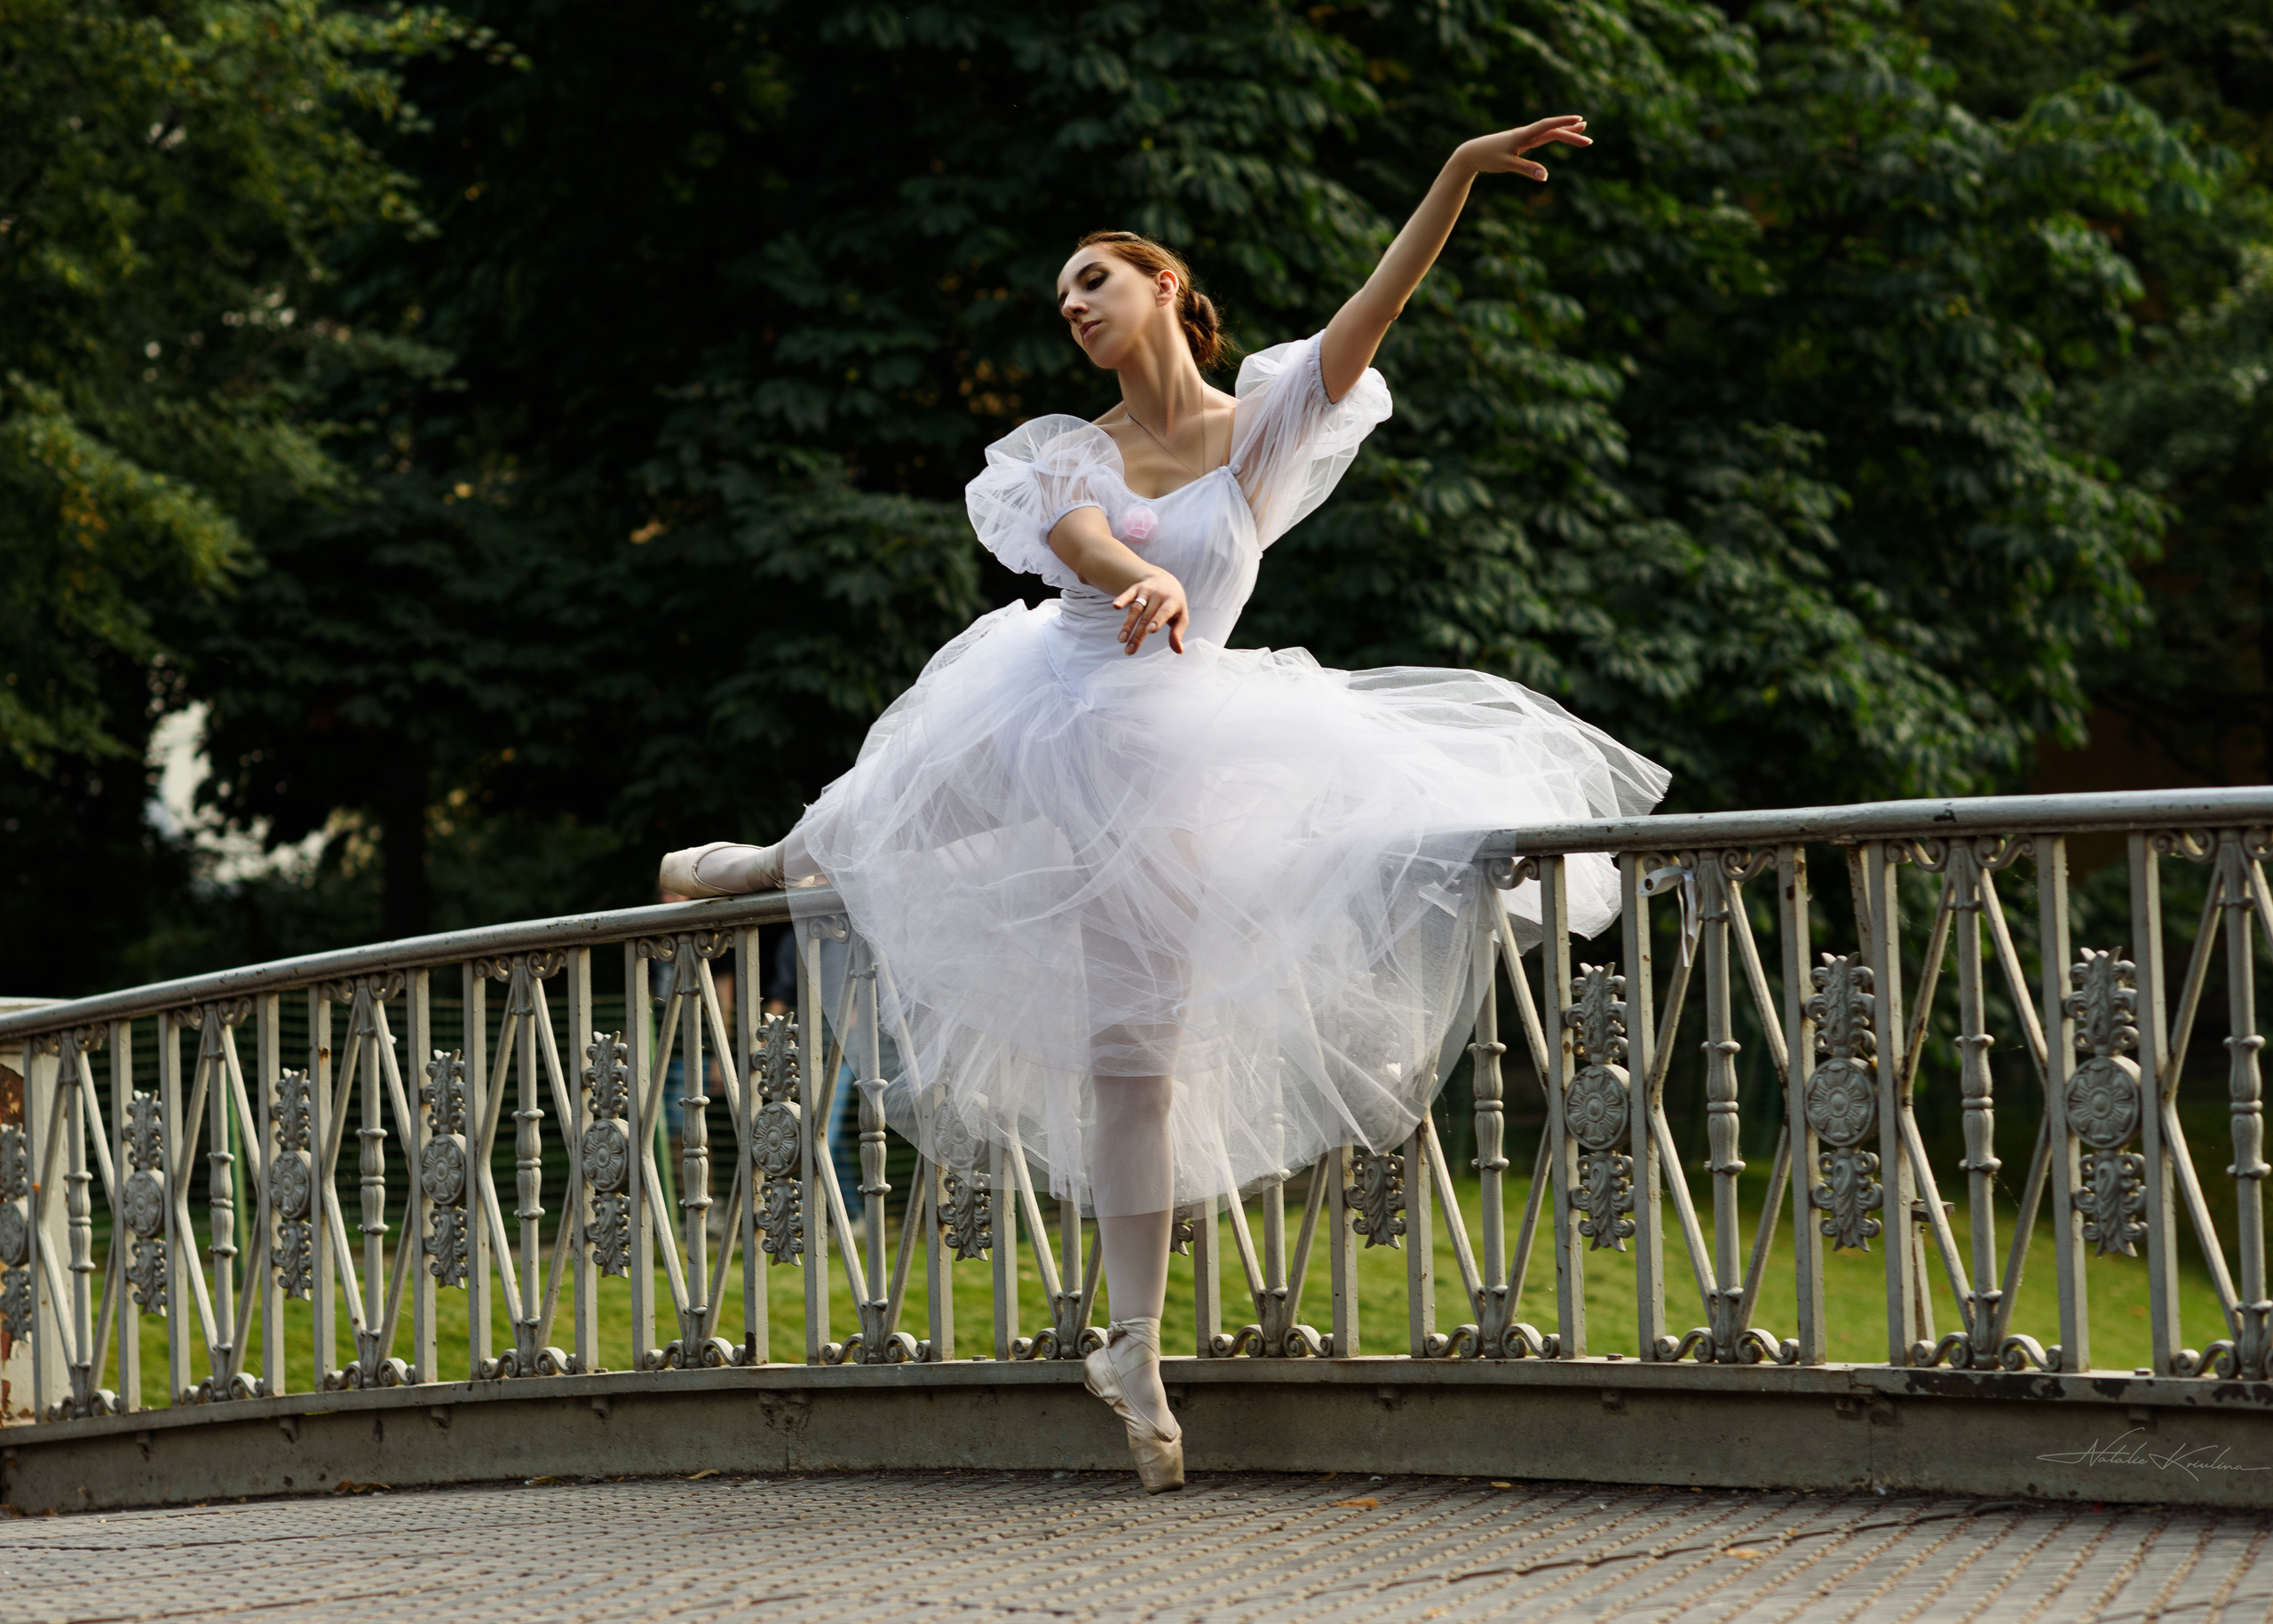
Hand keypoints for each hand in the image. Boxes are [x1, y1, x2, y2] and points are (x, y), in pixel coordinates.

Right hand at [1112, 570, 1188, 655]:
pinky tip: (1115, 606)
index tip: (1150, 631)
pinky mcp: (1136, 588)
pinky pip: (1128, 594)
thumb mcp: (1180, 617)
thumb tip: (1179, 651)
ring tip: (1121, 639)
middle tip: (1129, 650)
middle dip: (1137, 635)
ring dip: (1127, 624)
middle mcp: (1159, 595)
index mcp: (1172, 602)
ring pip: (1135, 609)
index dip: (1157, 620)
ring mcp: (1147, 591)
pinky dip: (1121, 599)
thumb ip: (1178, 633)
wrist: (1166, 580)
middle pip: (1146, 617)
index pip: (1164, 612)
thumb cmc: (1174, 605)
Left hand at [1457, 115, 1589, 181]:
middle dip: (1571, 134)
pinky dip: (1553, 136)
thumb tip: (1545, 177)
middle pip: (1552, 131)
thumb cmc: (1487, 158)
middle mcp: (1525, 133)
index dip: (1564, 123)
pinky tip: (1560, 136)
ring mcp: (1524, 138)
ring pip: (1548, 133)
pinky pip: (1541, 138)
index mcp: (1523, 135)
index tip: (1579, 121)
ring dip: (1565, 132)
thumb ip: (1527, 169)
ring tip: (1582, 130)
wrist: (1472, 153)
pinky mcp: (1521, 143)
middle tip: (1588, 139)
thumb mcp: (1507, 164)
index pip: (1547, 126)